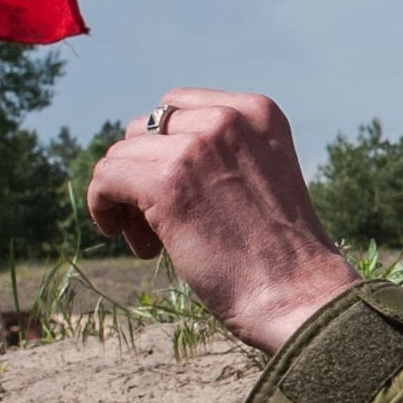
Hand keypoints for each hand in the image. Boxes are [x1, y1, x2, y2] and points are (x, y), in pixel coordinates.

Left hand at [84, 90, 362, 356]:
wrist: (300, 295)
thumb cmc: (282, 256)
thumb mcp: (260, 178)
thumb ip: (218, 155)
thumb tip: (144, 159)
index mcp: (257, 112)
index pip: (178, 107)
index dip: (165, 149)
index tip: (178, 193)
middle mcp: (226, 119)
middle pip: (144, 129)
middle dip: (143, 173)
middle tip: (159, 227)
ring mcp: (195, 147)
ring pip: (120, 156)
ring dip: (124, 198)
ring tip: (152, 243)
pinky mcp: (166, 182)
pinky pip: (105, 179)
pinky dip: (103, 207)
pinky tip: (123, 236)